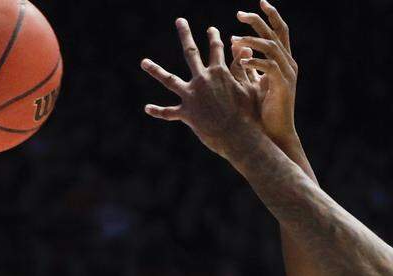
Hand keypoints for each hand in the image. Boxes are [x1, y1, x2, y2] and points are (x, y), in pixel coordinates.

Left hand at [141, 19, 263, 158]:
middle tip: (180, 21)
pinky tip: (147, 108)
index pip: (217, 50)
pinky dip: (158, 111)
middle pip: (191, 53)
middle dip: (186, 35)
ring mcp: (192, 96)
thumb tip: (245, 48)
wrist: (239, 137)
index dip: (214, 38)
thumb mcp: (248, 88)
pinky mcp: (187, 113)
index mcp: (219, 73)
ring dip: (155, 70)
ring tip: (144, 62)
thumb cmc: (248, 114)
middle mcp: (202, 80)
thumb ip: (242, 67)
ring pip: (169, 79)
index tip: (211, 30)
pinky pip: (169, 112)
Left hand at [230, 1, 298, 147]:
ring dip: (251, 40)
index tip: (259, 2)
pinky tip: (241, 62)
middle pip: (276, 33)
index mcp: (283, 61)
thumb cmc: (260, 112)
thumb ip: (244, 62)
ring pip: (271, 46)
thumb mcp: (250, 81)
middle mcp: (288, 64)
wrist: (274, 135)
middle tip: (239, 14)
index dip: (271, 15)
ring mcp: (287, 74)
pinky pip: (270, 66)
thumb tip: (235, 43)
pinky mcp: (283, 85)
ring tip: (234, 40)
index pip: (279, 31)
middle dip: (258, 20)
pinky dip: (255, 61)